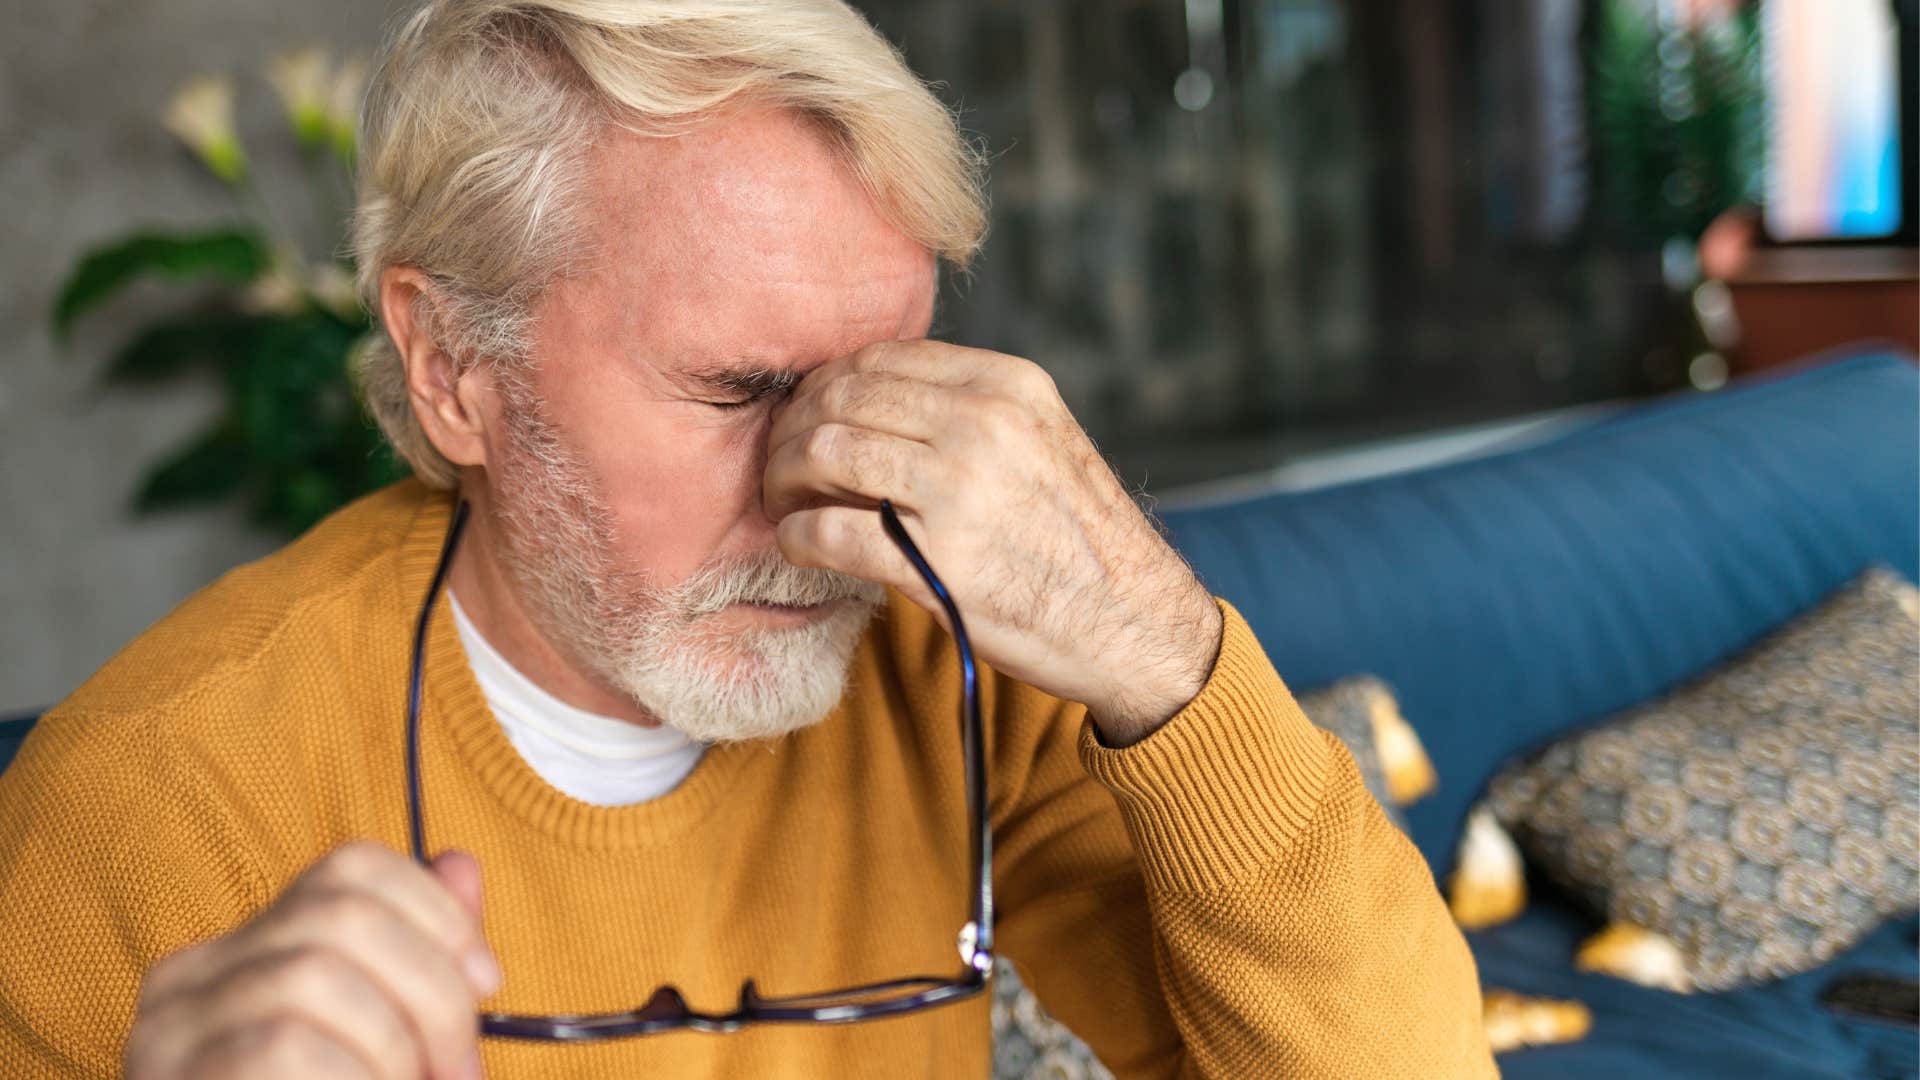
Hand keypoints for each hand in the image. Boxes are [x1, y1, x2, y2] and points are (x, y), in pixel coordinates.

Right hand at [126, 842, 497, 1079]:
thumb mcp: (390, 1045)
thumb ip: (420, 960)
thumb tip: (460, 864)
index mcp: (247, 952)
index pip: (351, 867)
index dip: (438, 912)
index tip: (489, 980)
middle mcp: (191, 978)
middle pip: (343, 917)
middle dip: (432, 990)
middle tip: (460, 1071)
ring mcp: (168, 1035)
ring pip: (314, 977)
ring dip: (395, 1047)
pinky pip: (284, 1046)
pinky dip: (355, 1077)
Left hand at [765, 340, 1222, 744]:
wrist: (1134, 623)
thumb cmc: (1078, 538)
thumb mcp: (1042, 440)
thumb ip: (969, 411)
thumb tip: (871, 400)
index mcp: (1008, 384)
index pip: (880, 359)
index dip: (824, 384)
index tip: (805, 415)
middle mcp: (983, 424)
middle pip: (843, 398)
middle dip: (792, 428)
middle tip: (776, 462)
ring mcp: (960, 491)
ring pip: (825, 451)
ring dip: (782, 477)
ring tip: (780, 501)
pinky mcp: (937, 561)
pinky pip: (829, 532)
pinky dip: (796, 536)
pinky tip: (797, 545)